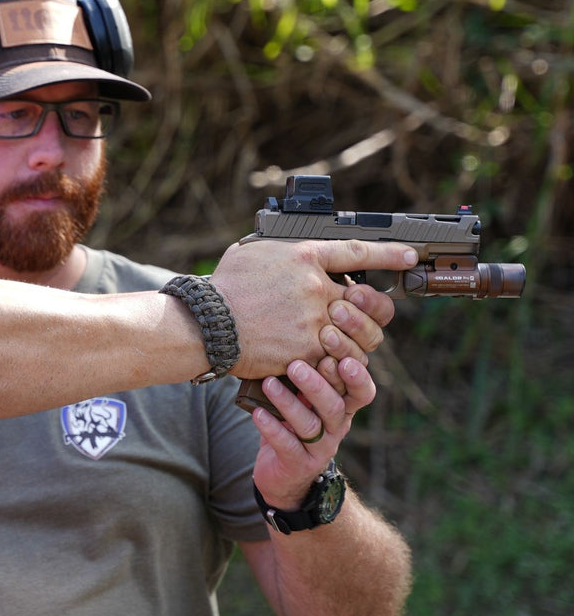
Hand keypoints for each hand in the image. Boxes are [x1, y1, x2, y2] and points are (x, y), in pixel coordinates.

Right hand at [210, 239, 415, 379]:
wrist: (207, 325)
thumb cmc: (223, 289)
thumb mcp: (251, 252)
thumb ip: (279, 251)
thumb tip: (292, 250)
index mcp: (304, 257)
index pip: (359, 252)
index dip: (390, 254)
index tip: (409, 256)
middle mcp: (316, 287)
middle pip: (370, 300)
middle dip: (376, 309)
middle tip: (364, 313)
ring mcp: (314, 321)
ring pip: (360, 335)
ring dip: (357, 339)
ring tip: (342, 341)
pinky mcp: (307, 352)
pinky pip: (338, 361)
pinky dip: (337, 364)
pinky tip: (331, 363)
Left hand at [250, 357, 373, 506]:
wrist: (284, 475)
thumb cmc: (292, 424)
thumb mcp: (303, 399)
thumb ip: (304, 375)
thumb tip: (288, 336)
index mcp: (343, 407)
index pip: (361, 390)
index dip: (356, 375)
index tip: (340, 356)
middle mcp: (337, 427)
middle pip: (335, 405)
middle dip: (317, 384)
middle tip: (295, 366)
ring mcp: (320, 449)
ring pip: (310, 425)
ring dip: (288, 402)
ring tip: (268, 384)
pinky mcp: (299, 465)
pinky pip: (287, 445)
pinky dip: (272, 427)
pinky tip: (258, 413)